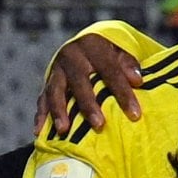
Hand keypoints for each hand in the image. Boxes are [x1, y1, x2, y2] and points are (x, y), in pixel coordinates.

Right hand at [34, 29, 148, 141]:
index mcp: (93, 46)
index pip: (110, 70)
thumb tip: (137, 80)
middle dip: (88, 105)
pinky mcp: (48, 82)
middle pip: (78, 81)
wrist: (84, 45)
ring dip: (59, 111)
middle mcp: (71, 56)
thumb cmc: (109, 54)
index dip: (122, 93)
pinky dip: (41, 115)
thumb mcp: (121, 52)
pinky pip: (42, 99)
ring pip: (55, 91)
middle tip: (99, 125)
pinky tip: (39, 132)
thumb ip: (129, 64)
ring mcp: (57, 70)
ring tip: (63, 130)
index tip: (135, 115)